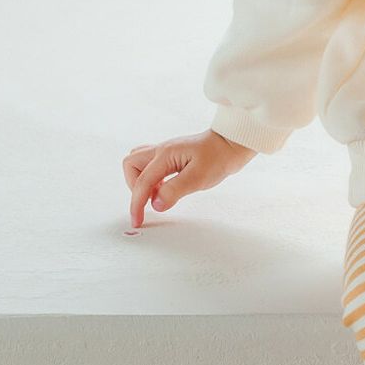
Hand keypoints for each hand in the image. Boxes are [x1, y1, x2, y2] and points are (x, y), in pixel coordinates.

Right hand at [122, 129, 257, 227]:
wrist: (233, 143)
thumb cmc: (219, 157)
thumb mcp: (198, 177)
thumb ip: (174, 190)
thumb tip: (155, 204)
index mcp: (166, 155)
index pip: (142, 182)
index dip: (136, 204)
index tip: (138, 221)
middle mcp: (162, 150)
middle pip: (131, 165)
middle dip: (134, 186)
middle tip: (149, 201)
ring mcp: (167, 151)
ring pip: (140, 163)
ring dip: (142, 181)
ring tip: (159, 195)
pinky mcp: (173, 155)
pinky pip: (152, 165)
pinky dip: (153, 178)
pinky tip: (167, 188)